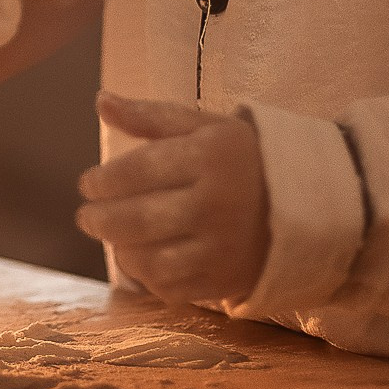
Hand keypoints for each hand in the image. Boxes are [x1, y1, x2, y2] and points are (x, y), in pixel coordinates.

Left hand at [76, 91, 270, 304]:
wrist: (302, 206)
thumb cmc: (242, 160)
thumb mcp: (205, 128)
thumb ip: (151, 116)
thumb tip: (102, 101)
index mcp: (212, 157)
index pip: (138, 170)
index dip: (103, 180)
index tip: (88, 183)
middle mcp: (217, 204)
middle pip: (136, 220)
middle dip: (99, 219)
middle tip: (86, 216)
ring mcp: (221, 248)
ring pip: (148, 259)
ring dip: (120, 248)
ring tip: (115, 235)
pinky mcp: (223, 281)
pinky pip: (168, 287)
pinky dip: (145, 275)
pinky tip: (142, 257)